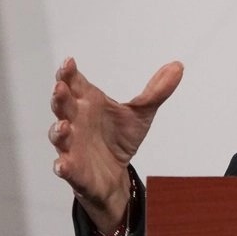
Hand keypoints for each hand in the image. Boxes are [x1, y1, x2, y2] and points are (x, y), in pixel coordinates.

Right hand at [48, 57, 183, 231]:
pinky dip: (62, 166)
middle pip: (62, 106)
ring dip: (58, 130)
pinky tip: (62, 164)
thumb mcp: (141, 114)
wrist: (116, 173)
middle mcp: (76, 121)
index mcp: (89, 103)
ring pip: (59, 136)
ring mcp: (72, 145)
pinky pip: (64, 167)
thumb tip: (178, 66)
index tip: (70, 62)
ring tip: (64, 124)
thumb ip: (157, 91)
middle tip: (61, 86)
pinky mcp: (74, 170)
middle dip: (60, 97)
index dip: (69, 73)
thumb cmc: (119, 139)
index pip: (74, 84)